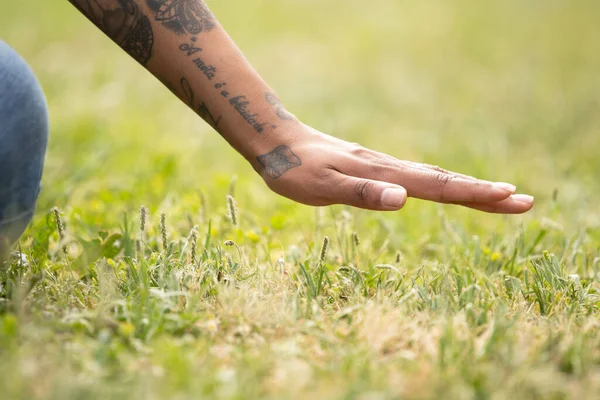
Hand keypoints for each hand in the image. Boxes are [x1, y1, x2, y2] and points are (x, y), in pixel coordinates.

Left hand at [254, 125, 533, 212]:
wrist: (277, 141)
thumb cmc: (294, 169)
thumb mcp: (321, 187)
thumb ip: (361, 193)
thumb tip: (403, 200)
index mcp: (384, 175)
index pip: (439, 187)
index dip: (475, 194)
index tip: (511, 198)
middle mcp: (389, 169)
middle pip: (446, 182)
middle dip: (485, 194)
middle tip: (525, 203)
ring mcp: (382, 167)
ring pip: (433, 178)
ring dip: (467, 188)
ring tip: (497, 196)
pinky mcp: (372, 168)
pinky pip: (415, 177)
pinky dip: (441, 183)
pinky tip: (442, 187)